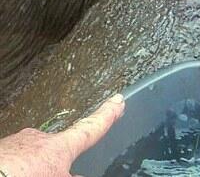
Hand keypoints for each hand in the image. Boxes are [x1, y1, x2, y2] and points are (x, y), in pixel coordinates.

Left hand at [0, 94, 124, 176]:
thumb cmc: (28, 176)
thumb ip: (72, 175)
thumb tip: (79, 175)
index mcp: (61, 146)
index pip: (91, 128)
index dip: (107, 115)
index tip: (118, 100)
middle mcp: (40, 139)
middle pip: (57, 145)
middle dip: (57, 156)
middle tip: (55, 170)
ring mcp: (17, 142)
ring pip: (31, 153)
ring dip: (31, 166)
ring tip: (30, 174)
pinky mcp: (0, 147)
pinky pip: (12, 159)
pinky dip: (15, 168)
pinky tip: (15, 173)